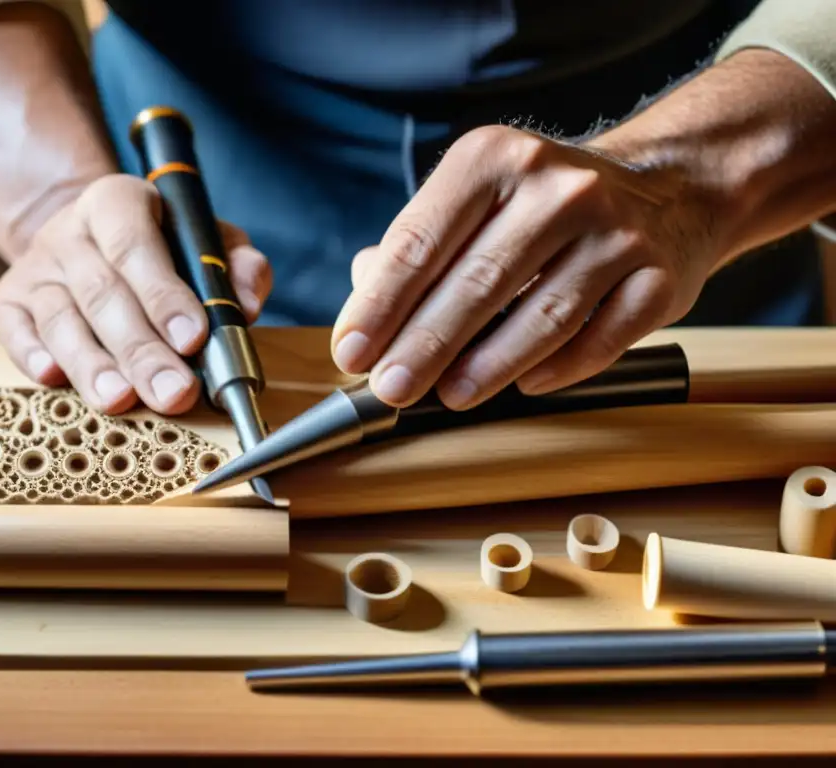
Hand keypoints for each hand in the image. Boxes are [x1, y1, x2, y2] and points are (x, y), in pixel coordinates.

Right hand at [0, 174, 271, 414]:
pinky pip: (14, 331)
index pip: (136, 246)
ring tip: (120, 400)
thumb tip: (246, 305)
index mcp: (117, 201)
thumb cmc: (160, 246)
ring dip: (91, 364)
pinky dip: (31, 356)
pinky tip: (53, 379)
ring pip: (60, 319)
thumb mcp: (204, 238)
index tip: (193, 340)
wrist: (86, 236)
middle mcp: (70, 232)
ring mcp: (36, 268)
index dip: (164, 295)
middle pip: (103, 294)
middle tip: (174, 393)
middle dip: (141, 350)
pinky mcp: (9, 301)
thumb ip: (235, 264)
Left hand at [330, 124, 717, 409]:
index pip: (421, 240)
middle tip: (390, 388)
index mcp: (495, 159)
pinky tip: (525, 385)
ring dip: (488, 365)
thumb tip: (364, 303)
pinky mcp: (658, 278)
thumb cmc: (545, 207)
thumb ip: (419, 247)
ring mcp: (616, 232)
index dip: (380, 304)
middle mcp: (558, 187)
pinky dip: (560, 368)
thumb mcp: (478, 199)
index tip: (352, 351)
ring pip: (542, 314)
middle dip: (423, 345)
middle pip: (476, 281)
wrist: (666, 190)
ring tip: (449, 396)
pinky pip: (601, 337)